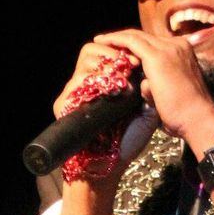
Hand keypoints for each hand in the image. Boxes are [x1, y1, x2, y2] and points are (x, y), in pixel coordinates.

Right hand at [54, 44, 159, 187]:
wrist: (108, 165)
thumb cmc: (127, 141)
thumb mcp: (145, 114)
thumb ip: (149, 93)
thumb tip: (149, 72)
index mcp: (105, 81)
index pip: (107, 52)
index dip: (120, 51)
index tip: (136, 60)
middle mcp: (88, 82)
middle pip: (91, 50)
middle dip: (111, 55)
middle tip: (128, 65)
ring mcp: (74, 91)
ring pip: (83, 62)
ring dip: (103, 67)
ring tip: (119, 81)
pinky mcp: (63, 103)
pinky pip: (75, 84)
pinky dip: (91, 83)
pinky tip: (108, 91)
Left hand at [91, 29, 213, 158]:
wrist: (199, 120)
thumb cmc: (187, 117)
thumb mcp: (171, 96)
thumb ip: (156, 87)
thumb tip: (143, 85)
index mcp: (183, 54)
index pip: (154, 44)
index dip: (136, 47)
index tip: (121, 52)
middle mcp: (177, 46)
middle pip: (145, 37)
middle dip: (124, 39)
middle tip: (105, 41)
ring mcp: (168, 49)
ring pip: (136, 36)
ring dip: (117, 38)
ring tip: (100, 40)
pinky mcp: (158, 57)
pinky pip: (131, 42)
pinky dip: (116, 41)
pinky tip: (103, 42)